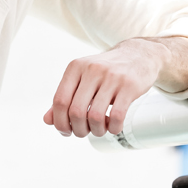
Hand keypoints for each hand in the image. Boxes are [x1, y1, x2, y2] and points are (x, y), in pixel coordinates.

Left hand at [42, 39, 166, 137]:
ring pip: (95, 116)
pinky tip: (113, 126)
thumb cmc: (106, 71)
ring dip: (96, 130)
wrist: (139, 54)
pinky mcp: (129, 86)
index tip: (65, 131)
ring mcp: (112, 77)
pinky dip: (113, 128)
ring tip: (99, 129)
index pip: (59, 101)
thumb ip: (65, 98)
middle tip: (84, 132)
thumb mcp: (82, 78)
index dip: (59, 121)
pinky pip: (117, 116)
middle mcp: (92, 70)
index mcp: (75, 67)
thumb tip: (48, 120)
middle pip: (76, 111)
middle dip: (78, 129)